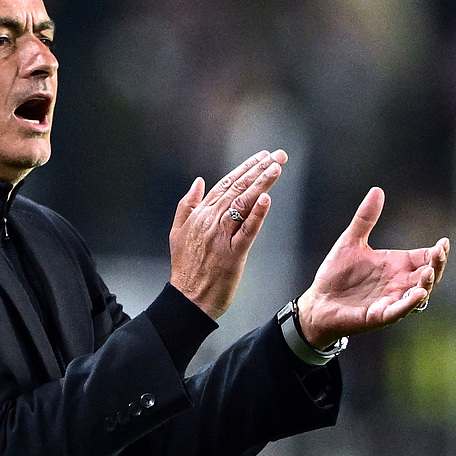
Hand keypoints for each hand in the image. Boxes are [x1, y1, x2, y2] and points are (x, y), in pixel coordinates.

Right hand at [168, 150, 284, 318]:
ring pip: (243, 204)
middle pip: (237, 189)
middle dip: (259, 169)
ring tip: (277, 167)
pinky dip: (257, 214)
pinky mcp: (232, 255)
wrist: (186, 300)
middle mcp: (210, 222)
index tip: (262, 157)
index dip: (245, 168)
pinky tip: (267, 199)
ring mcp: (221, 238)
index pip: (226, 184)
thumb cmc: (185, 269)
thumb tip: (198, 181)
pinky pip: (246, 231)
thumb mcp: (177, 233)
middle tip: (278, 155)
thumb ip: (186, 205)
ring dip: (261, 184)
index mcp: (200, 215)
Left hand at [296, 187, 447, 346]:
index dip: (437, 252)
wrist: (318, 302)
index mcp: (396, 265)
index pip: (424, 258)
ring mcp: (391, 300)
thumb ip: (365, 219)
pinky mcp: (379, 315)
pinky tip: (418, 294)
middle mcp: (398, 283)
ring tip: (428, 271)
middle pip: (427, 275)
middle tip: (440, 252)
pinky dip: (409, 304)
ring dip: (426, 284)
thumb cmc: (336, 274)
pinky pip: (399, 310)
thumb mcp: (351, 241)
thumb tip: (377, 190)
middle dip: (436, 265)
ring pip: (417, 294)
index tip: (444, 242)